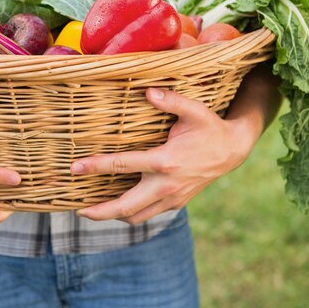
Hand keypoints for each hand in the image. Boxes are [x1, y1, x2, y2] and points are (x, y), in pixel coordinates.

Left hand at [70, 86, 270, 224]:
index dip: (95, 167)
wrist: (233, 150)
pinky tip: (119, 205)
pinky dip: (131, 213)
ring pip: (137, 216)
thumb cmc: (210, 127)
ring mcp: (172, 198)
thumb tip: (148, 91)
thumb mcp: (195, 110)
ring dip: (113, 216)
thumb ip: (171, 100)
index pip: (122, 165)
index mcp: (165, 161)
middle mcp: (166, 185)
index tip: (74, 168)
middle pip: (125, 206)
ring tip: (93, 211)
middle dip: (100, 212)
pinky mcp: (176, 203)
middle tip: (78, 211)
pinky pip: (148, 214)